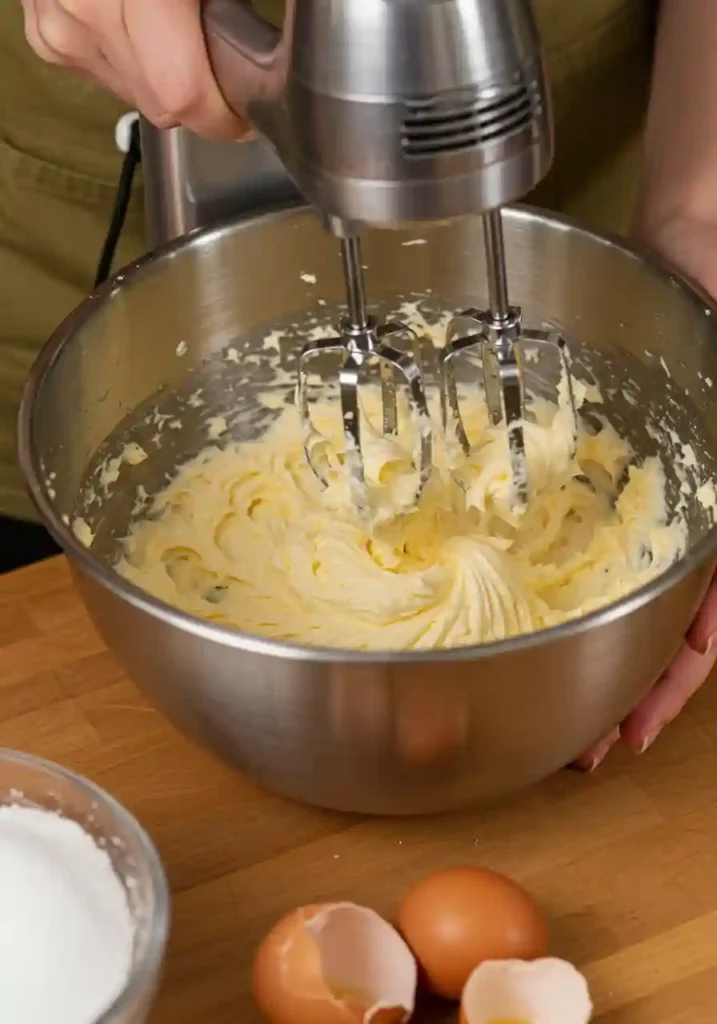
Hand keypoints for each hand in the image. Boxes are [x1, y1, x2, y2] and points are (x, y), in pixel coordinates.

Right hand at [21, 0, 246, 138]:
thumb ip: (231, 6)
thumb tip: (256, 48)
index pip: (181, 94)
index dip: (223, 116)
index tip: (249, 109)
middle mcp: (86, 10)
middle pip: (159, 103)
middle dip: (200, 97)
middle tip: (222, 60)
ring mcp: (57, 21)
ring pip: (132, 93)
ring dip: (164, 77)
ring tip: (178, 29)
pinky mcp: (41, 30)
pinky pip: (100, 72)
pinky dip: (128, 60)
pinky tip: (141, 24)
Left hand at [576, 214, 716, 770]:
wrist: (689, 255)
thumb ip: (709, 508)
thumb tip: (713, 609)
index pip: (707, 626)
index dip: (671, 684)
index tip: (632, 733)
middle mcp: (680, 524)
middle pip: (659, 627)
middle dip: (622, 691)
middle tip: (580, 749)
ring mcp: (633, 503)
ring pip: (618, 593)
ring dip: (590, 653)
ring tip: (553, 708)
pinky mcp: (593, 475)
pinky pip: (577, 534)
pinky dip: (564, 582)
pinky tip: (530, 617)